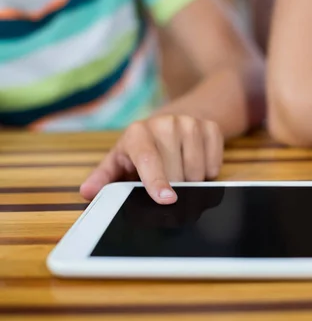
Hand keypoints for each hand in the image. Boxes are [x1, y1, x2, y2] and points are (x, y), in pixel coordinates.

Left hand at [80, 115, 223, 203]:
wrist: (174, 121)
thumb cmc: (143, 148)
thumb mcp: (121, 160)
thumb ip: (105, 178)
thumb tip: (87, 193)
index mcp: (138, 132)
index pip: (148, 159)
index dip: (156, 181)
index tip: (166, 199)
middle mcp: (165, 123)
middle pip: (177, 172)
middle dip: (175, 187)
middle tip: (168, 184)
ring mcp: (191, 123)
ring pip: (198, 171)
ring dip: (192, 182)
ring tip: (180, 173)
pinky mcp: (211, 127)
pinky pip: (215, 165)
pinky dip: (208, 172)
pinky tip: (197, 163)